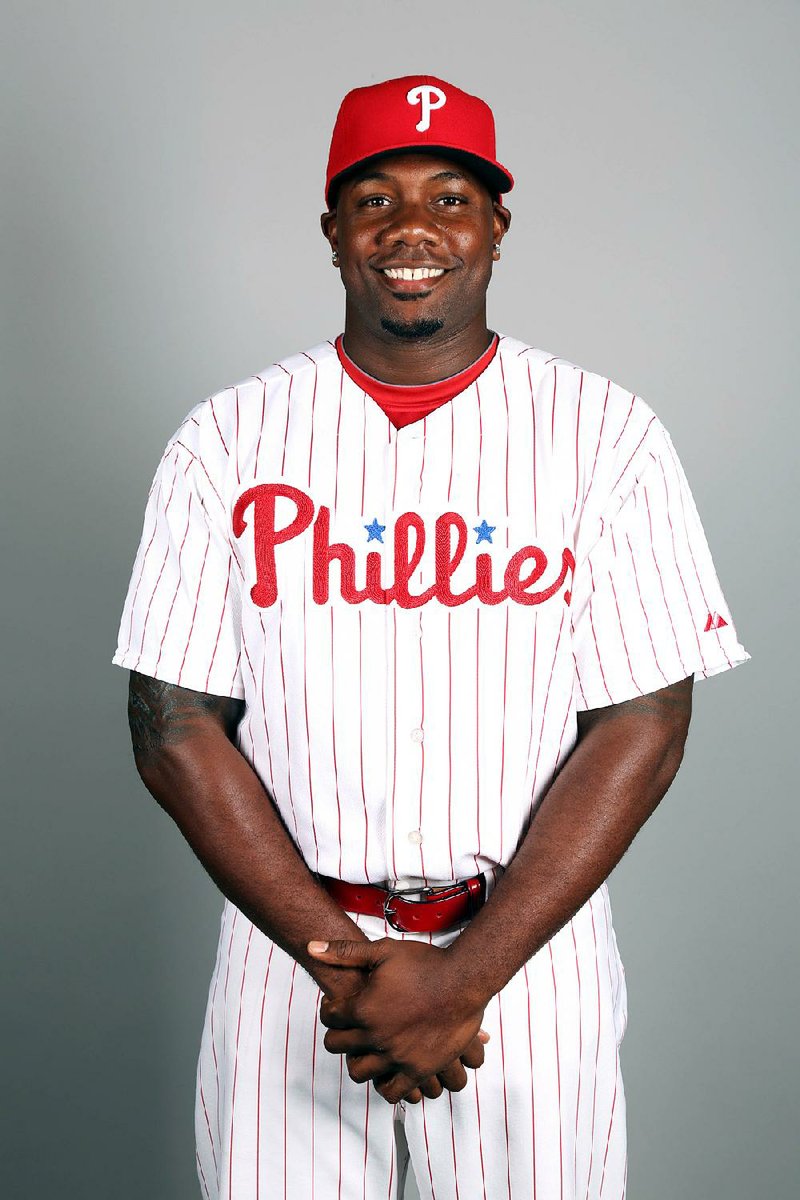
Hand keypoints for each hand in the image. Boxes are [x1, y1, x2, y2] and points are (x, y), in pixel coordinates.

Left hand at [308, 937, 487, 1103]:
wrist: (464, 980)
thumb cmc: (426, 964)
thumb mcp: (383, 951)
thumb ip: (345, 952)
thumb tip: (312, 947)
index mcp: (364, 1008)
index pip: (330, 1017)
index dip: (331, 1010)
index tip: (338, 1008)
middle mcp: (376, 1036)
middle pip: (338, 1046)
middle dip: (338, 1036)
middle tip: (348, 1030)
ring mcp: (397, 1056)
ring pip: (359, 1072)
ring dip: (357, 1061)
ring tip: (366, 1051)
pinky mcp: (418, 1070)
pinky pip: (391, 1091)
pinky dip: (385, 1084)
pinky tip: (388, 1070)